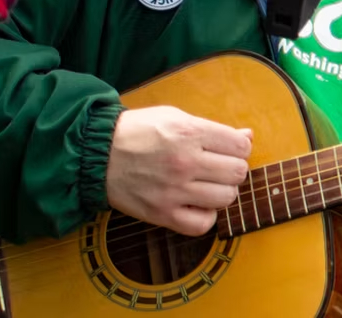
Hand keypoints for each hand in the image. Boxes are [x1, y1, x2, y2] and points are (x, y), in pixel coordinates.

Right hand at [104, 107, 254, 236]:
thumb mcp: (174, 118)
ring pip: (226, 198)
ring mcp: (173, 190)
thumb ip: (213, 129)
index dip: (239, 148)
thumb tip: (248, 136)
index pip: (241, 146)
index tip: (227, 150)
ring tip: (206, 185)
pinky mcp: (161, 213)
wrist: (94, 153)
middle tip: (216, 168)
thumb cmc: (137, 132)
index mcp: (189, 133)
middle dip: (232, 169)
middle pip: (238, 173)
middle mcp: (184, 162)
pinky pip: (202, 225)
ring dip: (221, 192)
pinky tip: (196, 205)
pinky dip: (205, 217)